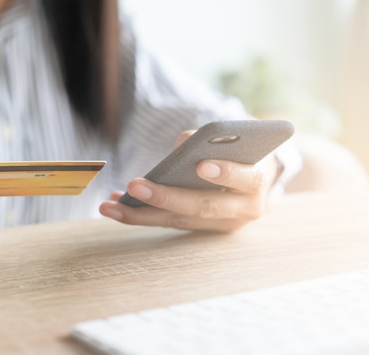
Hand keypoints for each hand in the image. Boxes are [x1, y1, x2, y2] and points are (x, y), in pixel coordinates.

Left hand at [99, 131, 278, 231]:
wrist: (256, 174)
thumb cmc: (241, 149)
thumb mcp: (236, 138)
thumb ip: (210, 140)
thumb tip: (177, 150)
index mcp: (258, 182)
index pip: (246, 178)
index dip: (226, 173)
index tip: (202, 166)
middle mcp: (244, 210)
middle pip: (203, 206)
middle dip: (166, 197)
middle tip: (135, 186)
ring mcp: (223, 224)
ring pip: (180, 220)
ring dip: (141, 214)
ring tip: (110, 206)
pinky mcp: (203, 229)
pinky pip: (170, 222)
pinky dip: (142, 214)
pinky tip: (117, 205)